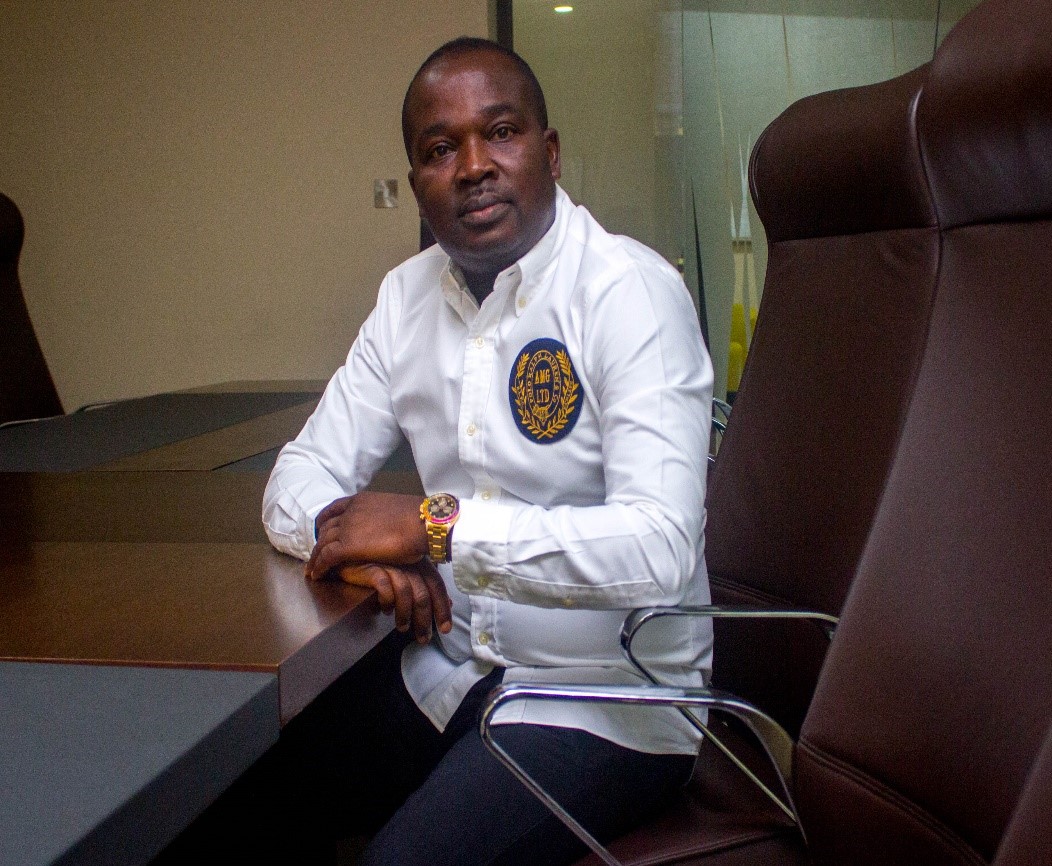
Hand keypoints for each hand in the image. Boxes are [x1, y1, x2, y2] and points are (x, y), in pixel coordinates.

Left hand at [306, 491, 427, 579]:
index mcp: (362, 500)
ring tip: (312, 569)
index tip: (321, 528)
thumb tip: (391, 527)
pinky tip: (317, 575)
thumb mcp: (396, 511)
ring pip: (322, 543)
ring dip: (315, 557)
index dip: (325, 520)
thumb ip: (385, 518)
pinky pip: (325, 557)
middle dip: (319, 540)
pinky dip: (319, 566)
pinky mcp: (347, 546)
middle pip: (326, 527)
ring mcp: (347, 528)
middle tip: (317, 553)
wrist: (423, 523)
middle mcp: (350, 511)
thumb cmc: (419, 519)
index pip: (335, 508)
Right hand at [334, 561, 452, 643]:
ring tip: (402, 628)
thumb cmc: (382, 568)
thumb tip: (450, 604)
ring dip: (405, 614)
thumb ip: (426, 588)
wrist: (351, 558)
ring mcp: (390, 563)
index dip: (442, 608)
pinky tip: (385, 610)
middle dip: (424, 619)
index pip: (437, 585)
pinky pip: (384, 586)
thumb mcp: (407, 577)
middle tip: (423, 638)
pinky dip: (387, 601)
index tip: (445, 629)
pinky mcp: (372, 566)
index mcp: (420, 562)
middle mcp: (407, 561)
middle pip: (422, 592)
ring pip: (405, 591)